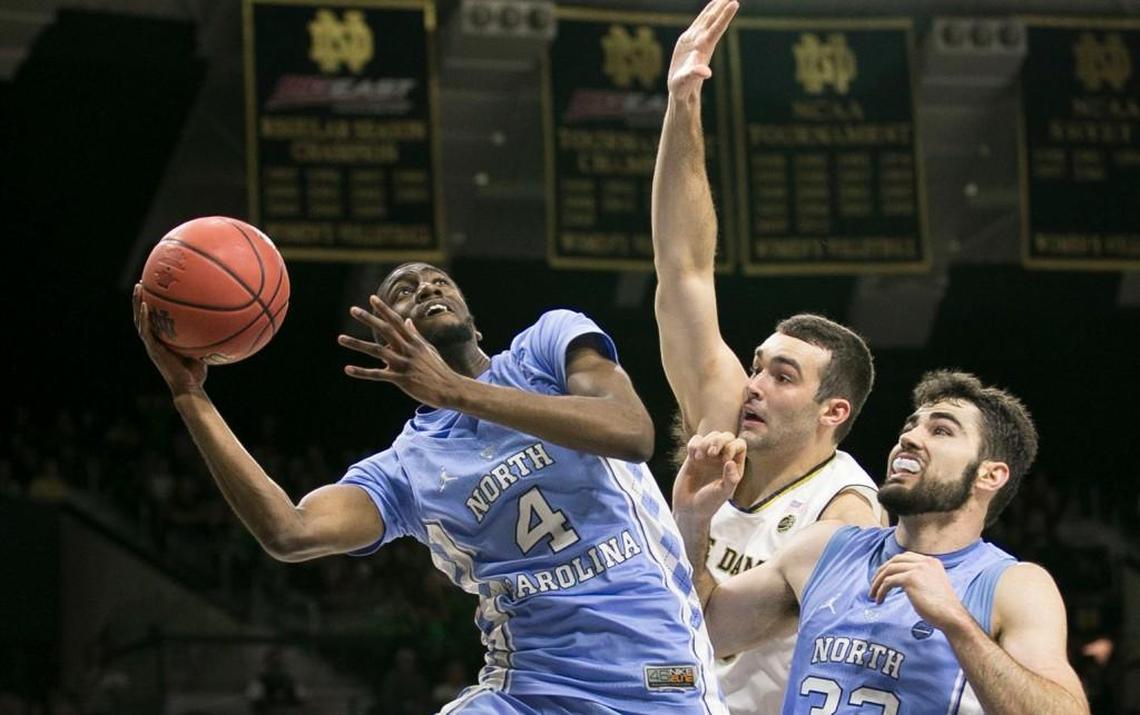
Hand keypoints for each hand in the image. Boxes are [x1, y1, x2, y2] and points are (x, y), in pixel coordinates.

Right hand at [132, 284, 206, 395]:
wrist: (189, 388)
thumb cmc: (197, 373)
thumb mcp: (201, 350)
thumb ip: (204, 336)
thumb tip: (220, 321)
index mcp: (163, 340)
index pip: (154, 319)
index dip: (151, 305)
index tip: (154, 289)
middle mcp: (155, 341)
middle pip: (144, 316)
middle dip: (141, 300)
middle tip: (142, 283)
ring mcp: (152, 345)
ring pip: (140, 320)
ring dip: (137, 304)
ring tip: (138, 288)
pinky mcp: (153, 350)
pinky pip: (146, 331)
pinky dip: (145, 317)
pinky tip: (145, 305)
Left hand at [337, 295, 461, 407]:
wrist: (449, 389)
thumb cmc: (438, 369)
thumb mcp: (428, 349)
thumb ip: (415, 335)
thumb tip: (409, 321)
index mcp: (414, 341)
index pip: (397, 321)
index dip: (384, 309)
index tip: (372, 298)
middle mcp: (408, 349)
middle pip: (385, 330)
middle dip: (369, 319)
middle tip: (353, 309)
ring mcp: (404, 364)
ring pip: (377, 351)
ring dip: (357, 344)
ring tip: (340, 338)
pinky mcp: (401, 379)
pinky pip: (378, 375)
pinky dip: (362, 372)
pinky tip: (348, 369)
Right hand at [668, 0, 738, 99]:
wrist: (681, 90)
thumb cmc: (684, 86)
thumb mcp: (687, 80)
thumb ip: (695, 73)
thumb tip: (706, 72)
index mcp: (703, 48)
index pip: (716, 28)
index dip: (725, 16)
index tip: (735, 3)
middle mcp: (701, 41)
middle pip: (714, 20)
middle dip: (722, 6)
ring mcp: (695, 40)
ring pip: (707, 19)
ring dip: (716, 7)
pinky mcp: (688, 41)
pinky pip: (698, 23)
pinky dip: (705, 13)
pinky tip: (711, 7)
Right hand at [672, 431, 744, 522]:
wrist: (688, 509)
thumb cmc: (709, 503)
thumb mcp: (723, 493)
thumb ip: (731, 478)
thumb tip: (731, 462)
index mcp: (734, 466)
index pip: (739, 445)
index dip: (733, 446)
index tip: (724, 460)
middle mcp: (722, 459)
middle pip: (726, 436)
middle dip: (719, 440)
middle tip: (712, 454)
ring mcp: (707, 456)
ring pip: (711, 435)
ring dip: (706, 442)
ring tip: (700, 457)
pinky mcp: (693, 456)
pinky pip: (696, 440)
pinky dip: (695, 444)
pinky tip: (693, 457)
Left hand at [869, 552, 972, 631]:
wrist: (952, 616)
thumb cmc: (942, 607)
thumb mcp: (932, 585)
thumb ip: (919, 578)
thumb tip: (899, 581)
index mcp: (931, 562)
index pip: (905, 557)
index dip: (891, 566)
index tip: (883, 576)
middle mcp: (924, 562)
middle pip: (894, 561)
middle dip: (881, 572)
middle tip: (874, 584)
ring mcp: (917, 569)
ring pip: (888, 570)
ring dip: (877, 583)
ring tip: (873, 594)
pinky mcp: (910, 579)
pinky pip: (888, 582)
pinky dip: (880, 590)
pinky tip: (879, 600)